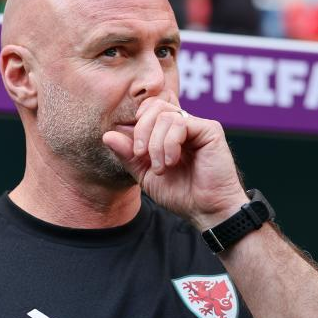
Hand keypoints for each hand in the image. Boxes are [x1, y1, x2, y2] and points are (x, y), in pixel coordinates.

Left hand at [102, 91, 247, 229]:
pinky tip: (172, 162)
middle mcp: (184, 125)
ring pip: (165, 116)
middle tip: (142, 156)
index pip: (149, 110)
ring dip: (156, 144)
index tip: (137, 151)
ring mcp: (198, 126)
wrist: (205, 210)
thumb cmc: (181, 195)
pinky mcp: (210, 130)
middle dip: (142, 131)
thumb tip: (107, 135)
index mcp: (170, 133)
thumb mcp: (145, 175)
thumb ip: (129, 155)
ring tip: (162, 168)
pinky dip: (170, 143)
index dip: (138, 124)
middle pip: (155, 106)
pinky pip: (180, 123)